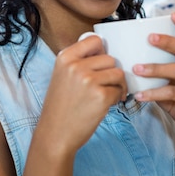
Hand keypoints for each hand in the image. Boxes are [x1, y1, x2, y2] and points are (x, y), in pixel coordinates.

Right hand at [38, 35, 126, 153]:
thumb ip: (79, 61)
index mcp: (65, 57)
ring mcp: (89, 80)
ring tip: (106, 95)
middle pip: (110, 59)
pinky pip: (120, 90)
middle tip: (104, 86)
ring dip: (117, 85)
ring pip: (118, 73)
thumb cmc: (61, 107)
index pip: (95, 40)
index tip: (99, 64)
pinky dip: (117, 98)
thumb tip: (104, 49)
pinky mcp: (101, 96)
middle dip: (110, 73)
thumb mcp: (62, 76)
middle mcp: (76, 66)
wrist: (55, 135)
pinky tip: (105, 105)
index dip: (101, 51)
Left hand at [131, 12, 174, 138]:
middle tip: (150, 38)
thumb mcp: (167, 76)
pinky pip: (173, 93)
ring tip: (136, 69)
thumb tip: (124, 50)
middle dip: (168, 41)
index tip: (173, 14)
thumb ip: (156, 63)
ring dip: (155, 68)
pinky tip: (140, 95)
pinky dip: (154, 93)